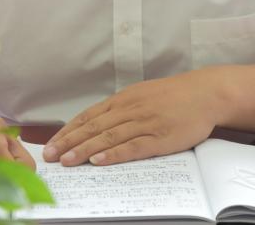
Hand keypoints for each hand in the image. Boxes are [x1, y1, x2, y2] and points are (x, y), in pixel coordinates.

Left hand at [43, 69, 222, 166]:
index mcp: (123, 99)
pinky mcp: (160, 137)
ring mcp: (145, 123)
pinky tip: (100, 161)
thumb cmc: (174, 96)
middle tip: (49, 156)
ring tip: (67, 161)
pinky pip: (133, 146)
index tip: (51, 144)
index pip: (88, 116)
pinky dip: (114, 154)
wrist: (205, 93)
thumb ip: (121, 109)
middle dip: (69, 142)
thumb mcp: (142, 96)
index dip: (68, 131)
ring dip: (85, 149)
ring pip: (108, 137)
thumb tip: (96, 124)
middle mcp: (130, 109)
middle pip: (93, 127)